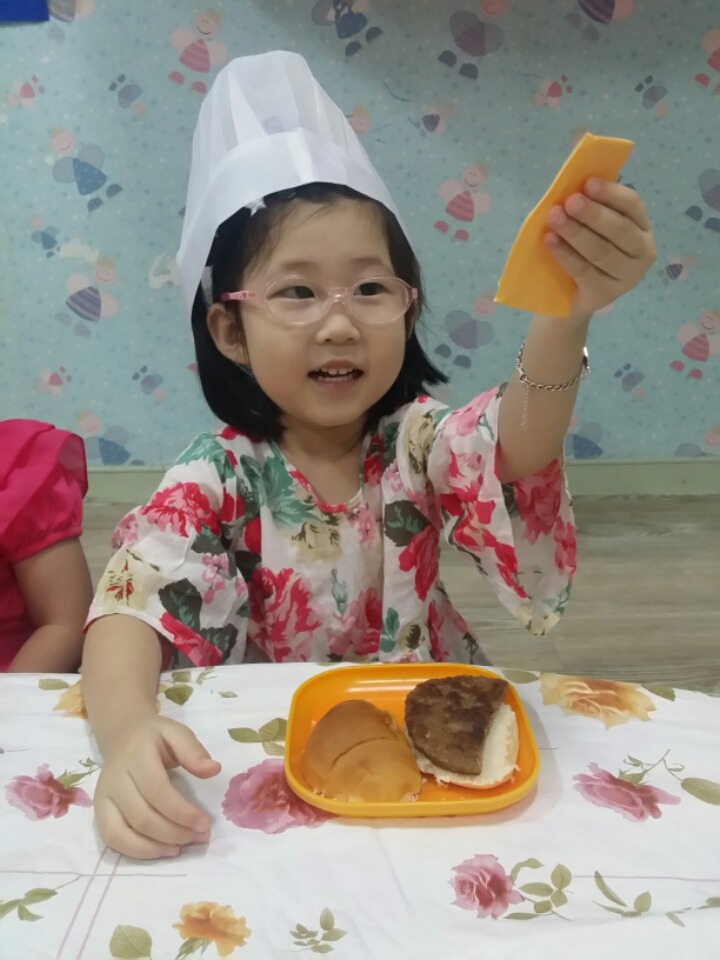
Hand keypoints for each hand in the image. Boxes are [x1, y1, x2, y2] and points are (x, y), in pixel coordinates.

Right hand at [93, 713, 220, 859]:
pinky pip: (112, 839)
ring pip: (123, 833)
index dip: (181, 812)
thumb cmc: (154, 737)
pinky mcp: (99, 811)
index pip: (156, 790)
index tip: (204, 823)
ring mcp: (103, 797)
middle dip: (173, 833)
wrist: (122, 735)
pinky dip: (137, 851)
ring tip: (182, 847)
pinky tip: (161, 850)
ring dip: (155, 847)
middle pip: (141, 816)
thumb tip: (214, 770)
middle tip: (200, 836)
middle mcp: (114, 778)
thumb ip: (193, 751)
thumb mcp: (176, 733)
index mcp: (136, 755)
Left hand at [544, 178, 655, 319]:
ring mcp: (627, 276)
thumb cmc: (582, 252)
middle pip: (619, 229)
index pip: (632, 205)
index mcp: (642, 227)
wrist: (569, 297)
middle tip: (569, 202)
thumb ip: (589, 207)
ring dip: (576, 232)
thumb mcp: (590, 227)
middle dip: (593, 214)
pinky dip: (566, 254)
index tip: (588, 183)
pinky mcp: (606, 294)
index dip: (611, 193)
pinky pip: (584, 271)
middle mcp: (642, 252)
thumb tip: (575, 182)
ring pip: (601, 251)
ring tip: (554, 218)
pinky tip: (550, 241)